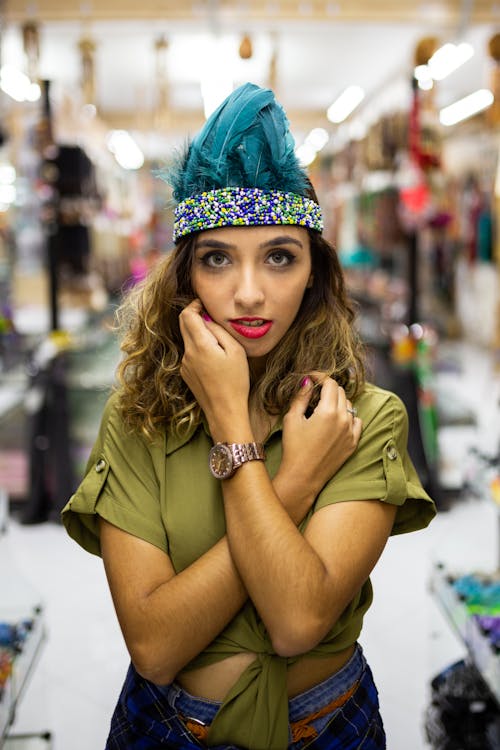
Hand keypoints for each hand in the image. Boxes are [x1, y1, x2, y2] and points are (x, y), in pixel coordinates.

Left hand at [179, 300, 250, 436]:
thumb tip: (207, 319)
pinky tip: (214, 359)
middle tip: (211, 317)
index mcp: (200, 344)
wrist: (225, 411)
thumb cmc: (235, 382)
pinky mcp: (186, 374)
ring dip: (198, 334)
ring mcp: (184, 364)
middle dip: (195, 316)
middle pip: (183, 325)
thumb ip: (219, 330)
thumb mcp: (235, 350)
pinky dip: (198, 348)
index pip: (187, 314)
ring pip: (187, 339)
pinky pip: (189, 353)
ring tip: (218, 342)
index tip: (205, 305)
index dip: (195, 305)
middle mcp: (187, 353)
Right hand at [276, 372, 361, 518]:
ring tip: (323, 407)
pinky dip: (348, 417)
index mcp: (328, 411)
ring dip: (338, 402)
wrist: (302, 476)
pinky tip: (336, 421)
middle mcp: (343, 420)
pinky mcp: (353, 443)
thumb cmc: (293, 448)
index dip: (320, 376)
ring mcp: (351, 432)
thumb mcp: (292, 418)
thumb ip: (301, 396)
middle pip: (341, 392)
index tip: (312, 377)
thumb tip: (308, 381)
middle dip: (328, 388)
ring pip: (349, 406)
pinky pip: (357, 422)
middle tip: (314, 392)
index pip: (330, 383)